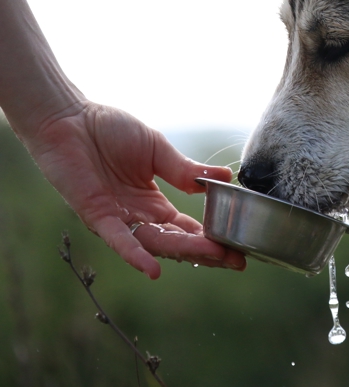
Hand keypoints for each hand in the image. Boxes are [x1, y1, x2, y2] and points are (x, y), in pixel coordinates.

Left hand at [25, 100, 246, 278]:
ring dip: (184, 252)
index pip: (188, 228)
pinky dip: (135, 255)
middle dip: (208, 252)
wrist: (69, 118)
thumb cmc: (109, 130)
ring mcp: (118, 219)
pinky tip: (154, 269)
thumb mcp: (158, 150)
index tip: (240, 247)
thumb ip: (186, 170)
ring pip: (155, 243)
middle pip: (177, 242)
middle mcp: (138, 217)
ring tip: (215, 256)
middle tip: (238, 261)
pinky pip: (119, 240)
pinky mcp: (97, 215)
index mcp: (154, 203)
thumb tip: (225, 177)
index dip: (212, 238)